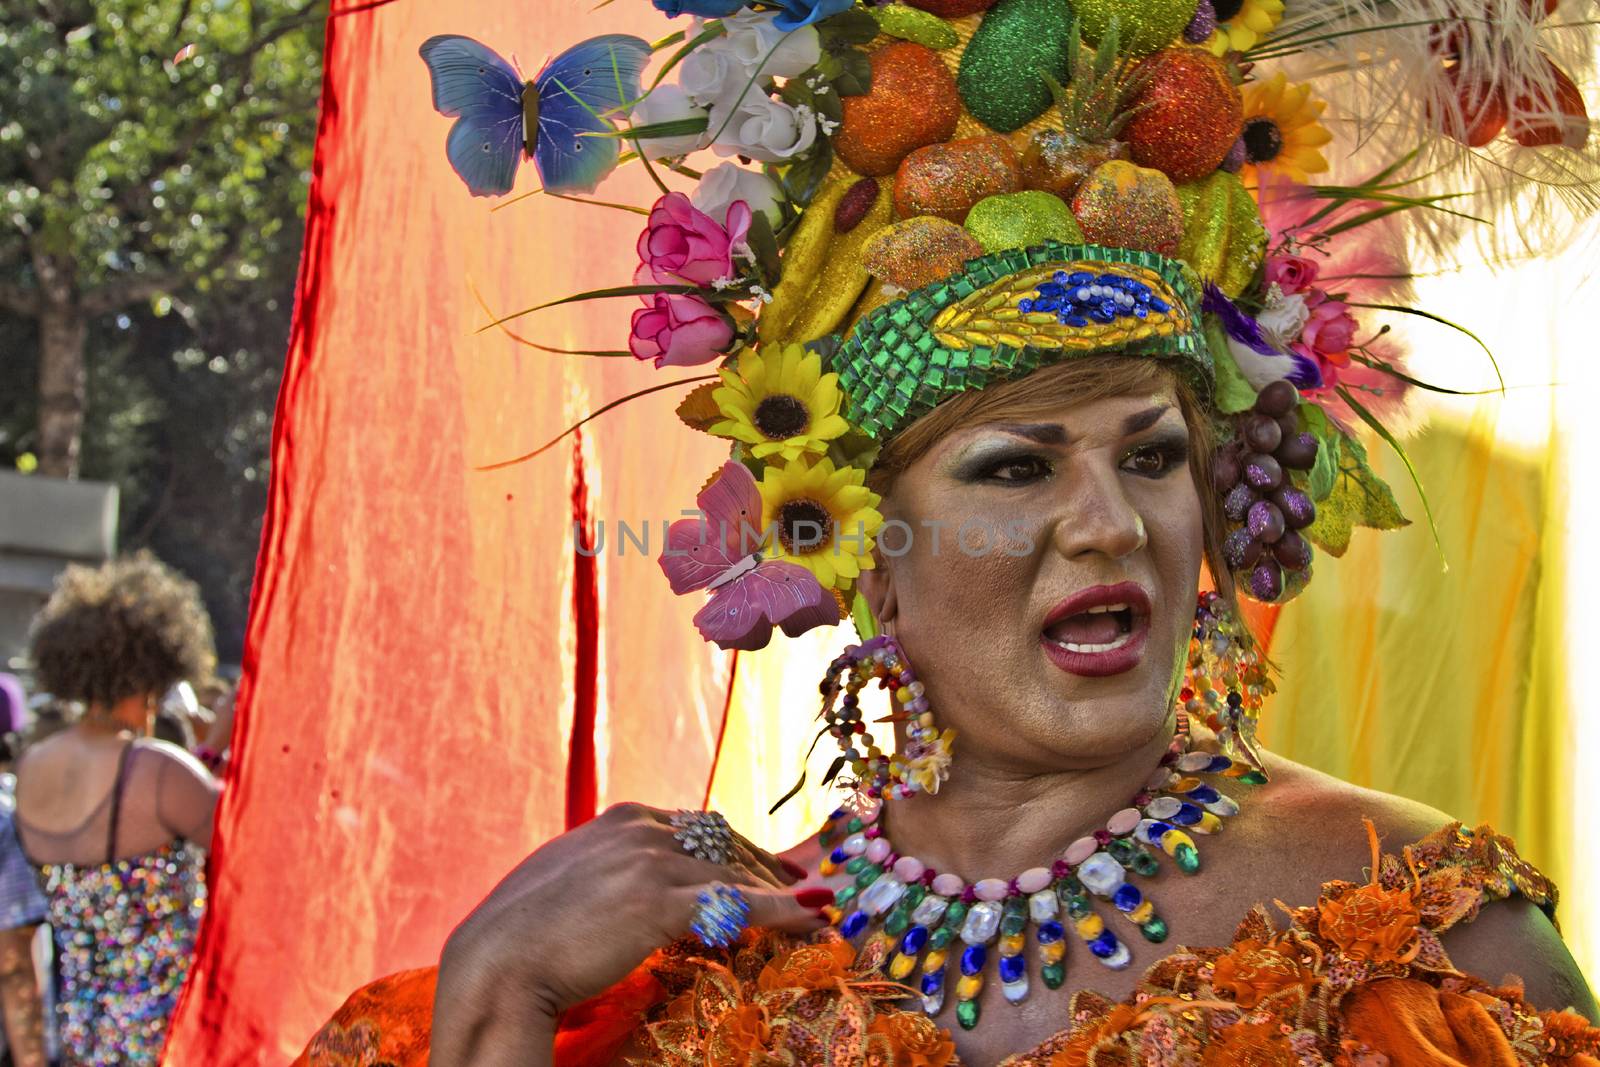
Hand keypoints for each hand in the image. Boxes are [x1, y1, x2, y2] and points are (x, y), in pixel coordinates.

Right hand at [429, 803, 828, 1066]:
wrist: (496, 962)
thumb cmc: (523, 933)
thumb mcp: (571, 880)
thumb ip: (609, 869)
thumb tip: (628, 886)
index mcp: (622, 818)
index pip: (701, 826)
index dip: (741, 850)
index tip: (770, 869)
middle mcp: (642, 828)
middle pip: (727, 844)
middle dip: (768, 870)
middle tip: (803, 895)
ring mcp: (651, 860)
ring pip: (736, 873)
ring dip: (782, 897)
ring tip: (817, 918)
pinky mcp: (659, 901)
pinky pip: (738, 905)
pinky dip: (783, 912)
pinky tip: (812, 922)